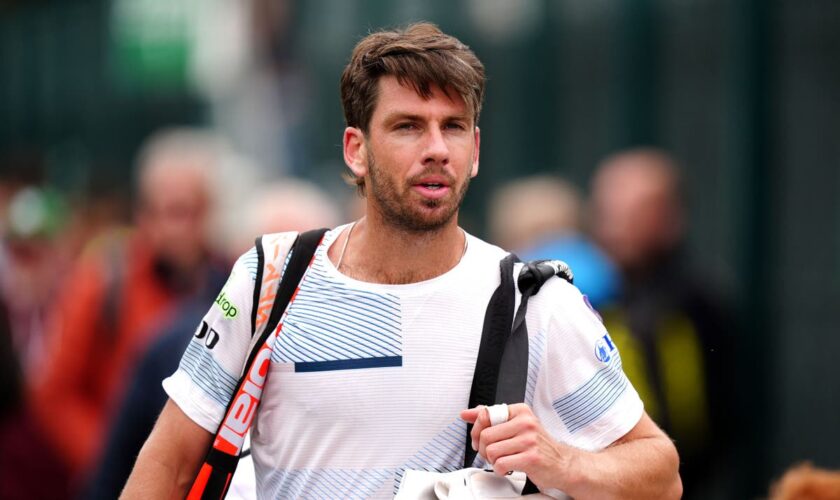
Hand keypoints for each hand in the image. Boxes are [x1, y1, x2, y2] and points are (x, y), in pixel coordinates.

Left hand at [460, 404, 577, 489]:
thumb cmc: (537, 445)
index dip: (476, 429)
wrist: (563, 464)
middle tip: (491, 454)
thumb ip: (491, 418)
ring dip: (492, 461)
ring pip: (491, 451)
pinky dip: (500, 470)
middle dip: (483, 449)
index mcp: (520, 411)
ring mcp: (529, 440)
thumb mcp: (516, 425)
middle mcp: (525, 422)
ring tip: (503, 460)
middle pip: (485, 435)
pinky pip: (500, 464)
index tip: (478, 439)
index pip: (485, 414)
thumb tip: (466, 413)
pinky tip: (508, 468)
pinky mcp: (531, 458)